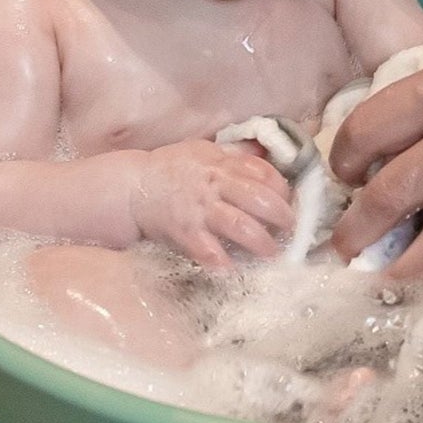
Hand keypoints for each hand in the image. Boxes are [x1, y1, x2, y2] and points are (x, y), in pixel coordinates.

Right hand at [132, 141, 294, 266]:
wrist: (132, 187)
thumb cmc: (171, 169)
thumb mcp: (204, 152)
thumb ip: (234, 156)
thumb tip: (264, 154)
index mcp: (222, 165)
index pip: (263, 173)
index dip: (282, 189)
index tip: (289, 201)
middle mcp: (215, 185)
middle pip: (258, 199)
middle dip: (281, 216)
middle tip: (291, 230)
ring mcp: (200, 210)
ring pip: (239, 225)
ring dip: (260, 242)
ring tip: (272, 253)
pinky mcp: (186, 232)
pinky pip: (208, 249)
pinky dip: (222, 261)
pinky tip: (232, 270)